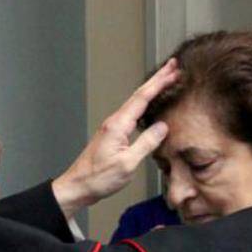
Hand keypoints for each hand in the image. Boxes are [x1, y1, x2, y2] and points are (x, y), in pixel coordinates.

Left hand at [52, 60, 179, 217]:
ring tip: (166, 80)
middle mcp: (114, 121)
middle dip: (157, 78)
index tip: (173, 71)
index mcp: (118, 125)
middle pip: (139, 94)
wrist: (78, 185)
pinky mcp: (113, 133)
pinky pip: (132, 112)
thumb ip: (146, 143)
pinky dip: (145, 102)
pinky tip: (150, 104)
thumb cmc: (99, 177)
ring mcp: (113, 126)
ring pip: (136, 102)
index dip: (160, 83)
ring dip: (152, 89)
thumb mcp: (128, 163)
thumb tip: (163, 127)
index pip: (143, 98)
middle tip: (173, 65)